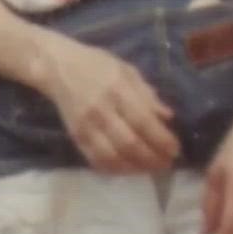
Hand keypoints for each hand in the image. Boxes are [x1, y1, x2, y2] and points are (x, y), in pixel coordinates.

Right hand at [42, 36, 179, 172]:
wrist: (57, 66)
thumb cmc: (96, 64)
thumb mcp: (126, 69)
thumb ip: (147, 94)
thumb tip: (168, 117)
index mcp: (116, 89)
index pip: (143, 121)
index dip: (162, 140)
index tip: (176, 149)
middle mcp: (101, 110)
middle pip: (130, 144)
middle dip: (153, 159)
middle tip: (167, 163)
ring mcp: (86, 125)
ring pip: (113, 158)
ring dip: (136, 168)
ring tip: (151, 167)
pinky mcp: (76, 136)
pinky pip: (96, 161)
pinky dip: (115, 169)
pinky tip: (128, 167)